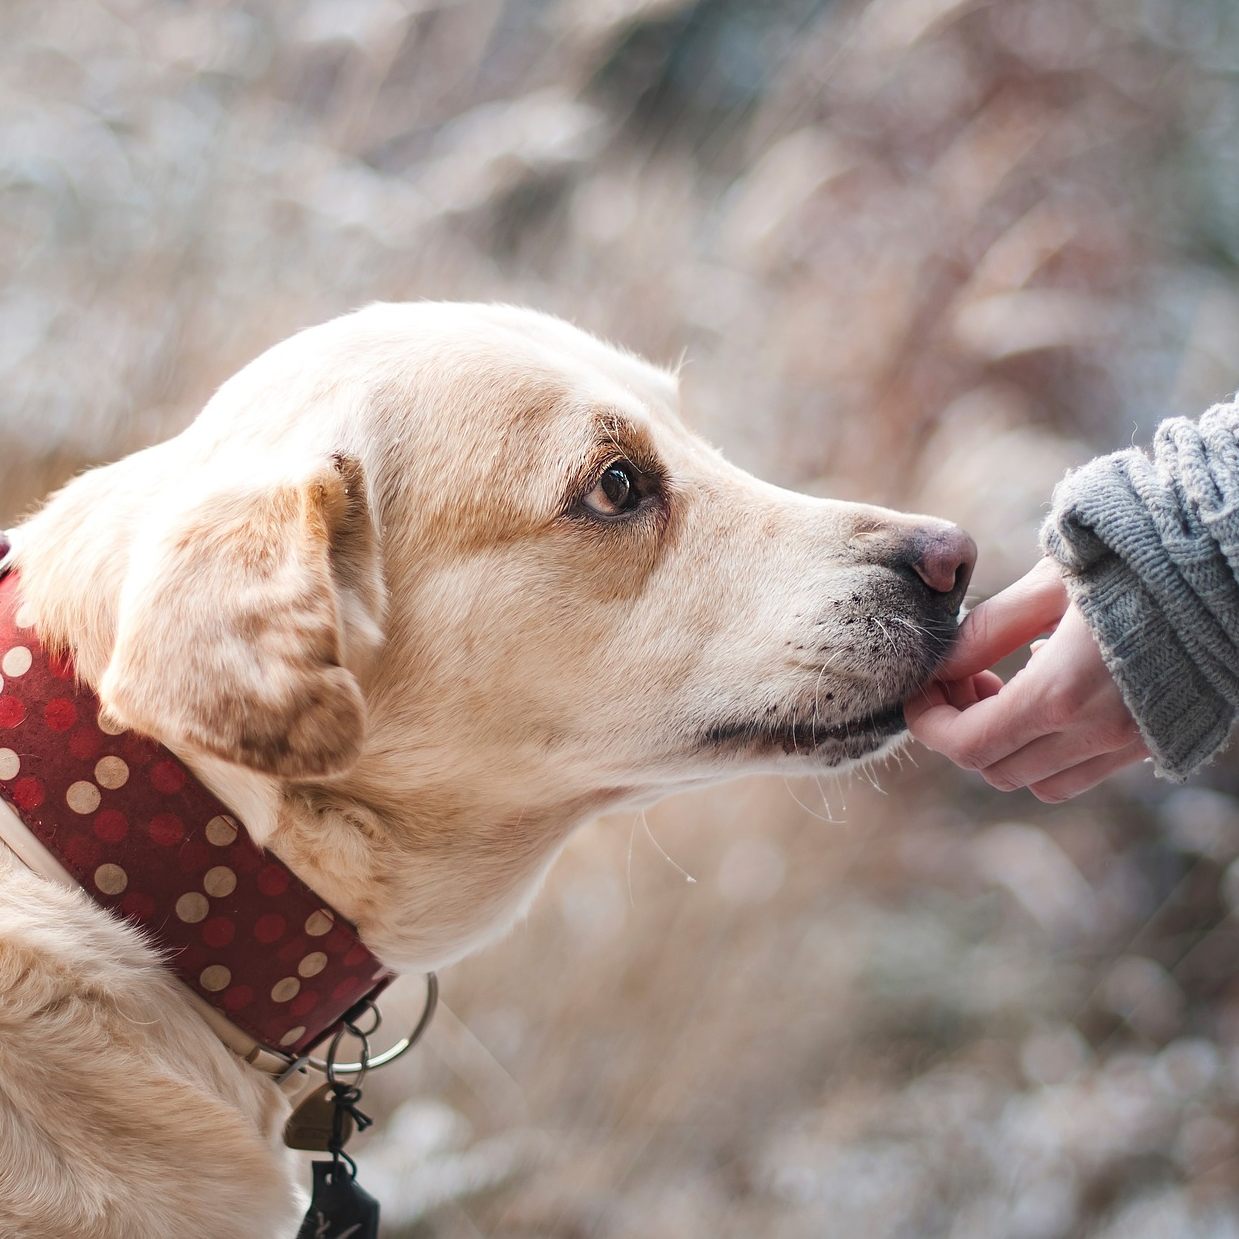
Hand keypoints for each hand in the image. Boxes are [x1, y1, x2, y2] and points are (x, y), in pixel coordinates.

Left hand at [905, 558, 1147, 800]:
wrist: (1226, 564)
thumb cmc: (1134, 559)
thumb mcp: (1049, 584)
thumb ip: (987, 631)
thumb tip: (940, 665)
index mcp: (1062, 695)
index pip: (967, 745)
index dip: (928, 723)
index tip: (919, 690)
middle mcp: (1098, 734)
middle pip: (995, 769)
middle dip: (961, 730)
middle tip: (961, 678)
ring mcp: (1131, 744)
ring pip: (1039, 781)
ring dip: (1005, 745)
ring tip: (1002, 685)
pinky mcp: (1156, 740)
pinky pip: (1083, 771)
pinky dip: (1050, 749)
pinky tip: (1051, 691)